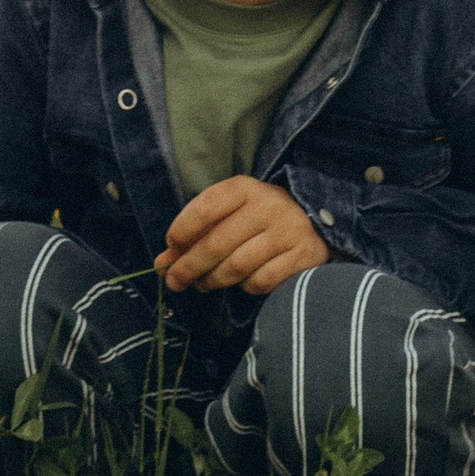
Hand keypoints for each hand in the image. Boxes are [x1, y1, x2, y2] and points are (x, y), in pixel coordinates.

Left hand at [155, 174, 330, 295]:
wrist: (312, 222)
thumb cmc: (257, 219)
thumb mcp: (229, 215)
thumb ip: (196, 236)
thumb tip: (161, 264)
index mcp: (246, 188)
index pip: (206, 207)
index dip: (183, 230)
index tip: (171, 248)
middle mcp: (268, 206)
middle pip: (218, 242)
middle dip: (189, 266)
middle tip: (174, 281)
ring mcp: (288, 231)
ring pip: (237, 266)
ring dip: (213, 280)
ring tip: (204, 283)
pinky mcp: (302, 257)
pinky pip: (260, 281)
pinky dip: (245, 287)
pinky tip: (242, 281)